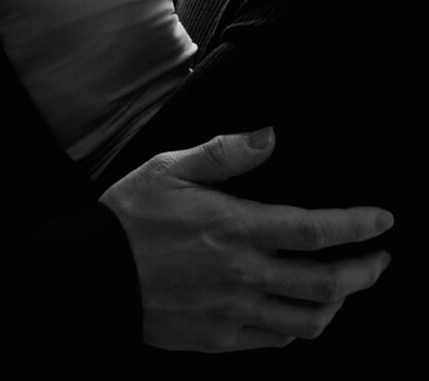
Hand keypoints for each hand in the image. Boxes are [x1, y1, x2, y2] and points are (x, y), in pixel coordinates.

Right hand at [100, 128, 391, 352]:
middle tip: (380, 259)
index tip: (382, 220)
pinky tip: (297, 311)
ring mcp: (234, 312)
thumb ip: (225, 153)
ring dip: (338, 304)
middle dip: (366, 271)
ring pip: (309, 321)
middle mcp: (244, 275)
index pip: (315, 230)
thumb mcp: (172, 167)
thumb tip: (269, 136)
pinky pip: (275, 340)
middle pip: (327, 284)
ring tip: (345, 287)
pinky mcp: (220, 339)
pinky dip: (298, 327)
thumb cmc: (131, 215)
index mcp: (236, 228)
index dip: (357, 226)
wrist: (94, 274)